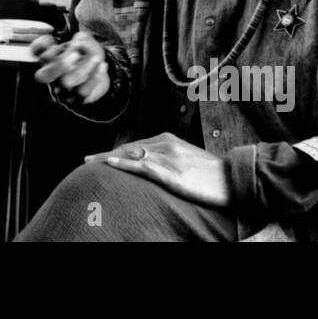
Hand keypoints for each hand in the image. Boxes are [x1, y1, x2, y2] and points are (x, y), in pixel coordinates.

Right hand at [31, 32, 109, 104]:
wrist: (99, 73)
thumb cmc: (87, 54)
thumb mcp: (85, 41)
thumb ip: (81, 39)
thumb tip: (78, 45)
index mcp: (48, 60)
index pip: (35, 54)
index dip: (42, 45)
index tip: (54, 39)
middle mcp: (51, 77)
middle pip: (42, 76)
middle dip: (58, 64)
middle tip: (75, 54)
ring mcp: (62, 90)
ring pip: (66, 82)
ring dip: (83, 68)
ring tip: (96, 58)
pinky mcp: (76, 100)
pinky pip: (82, 92)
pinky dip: (94, 77)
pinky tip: (102, 66)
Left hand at [85, 132, 231, 207]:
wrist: (231, 178)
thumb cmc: (211, 173)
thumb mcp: (187, 160)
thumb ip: (170, 159)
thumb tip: (154, 165)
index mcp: (168, 140)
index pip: (134, 145)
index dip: (116, 152)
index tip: (101, 157)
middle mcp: (164, 144)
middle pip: (127, 148)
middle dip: (106, 155)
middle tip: (86, 160)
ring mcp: (166, 157)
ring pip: (129, 155)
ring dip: (106, 159)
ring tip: (89, 163)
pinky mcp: (169, 172)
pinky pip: (140, 166)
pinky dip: (123, 164)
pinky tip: (109, 163)